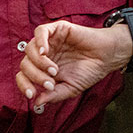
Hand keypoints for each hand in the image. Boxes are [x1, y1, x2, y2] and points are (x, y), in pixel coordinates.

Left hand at [15, 20, 132, 107]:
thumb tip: (37, 103)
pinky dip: (39, 42)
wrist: (108, 57)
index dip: (24, 85)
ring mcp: (49, 41)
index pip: (24, 76)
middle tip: (51, 83)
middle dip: (35, 76)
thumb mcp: (71, 88)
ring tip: (54, 70)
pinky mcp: (58, 29)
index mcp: (43, 69)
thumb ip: (54, 95)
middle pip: (25, 64)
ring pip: (30, 48)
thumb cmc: (90, 71)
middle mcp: (43, 55)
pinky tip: (45, 52)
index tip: (32, 95)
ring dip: (39, 63)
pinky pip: (40, 31)